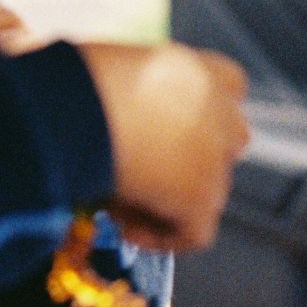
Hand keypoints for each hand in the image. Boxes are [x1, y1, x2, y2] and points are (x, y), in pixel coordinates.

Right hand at [76, 42, 248, 251]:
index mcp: (197, 70)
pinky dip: (160, 237)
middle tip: (145, 171)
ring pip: (209, 192)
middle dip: (194, 162)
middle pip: (227, 144)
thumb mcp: (111, 69)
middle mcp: (217, 109)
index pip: (230, 86)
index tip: (166, 129)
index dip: (204, 114)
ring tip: (119, 201)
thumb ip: (132, 88)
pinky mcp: (201, 197)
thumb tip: (109, 111)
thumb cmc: (75, 80)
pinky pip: (193, 233)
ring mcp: (215, 155)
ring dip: (170, 202)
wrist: (76, 104)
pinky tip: (124, 228)